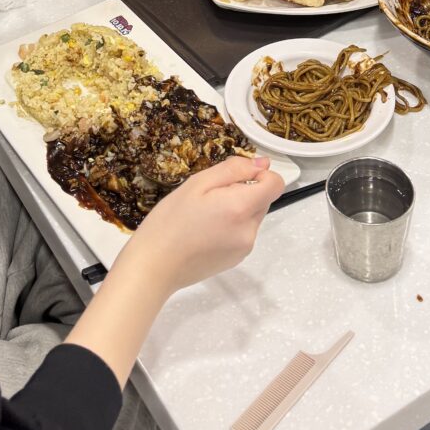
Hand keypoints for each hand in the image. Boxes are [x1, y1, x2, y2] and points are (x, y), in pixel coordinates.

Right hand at [122, 156, 282, 297]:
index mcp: (242, 208)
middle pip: (262, 199)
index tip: (235, 176)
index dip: (259, 173)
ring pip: (251, 216)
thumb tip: (261, 163)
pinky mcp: (236, 259)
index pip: (275, 183)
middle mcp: (250, 231)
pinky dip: (230, 226)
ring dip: (236, 209)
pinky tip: (204, 230)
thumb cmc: (170, 221)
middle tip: (208, 196)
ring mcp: (244, 248)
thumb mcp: (198, 183)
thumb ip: (234, 170)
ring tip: (203, 215)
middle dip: (242, 191)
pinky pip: (242, 233)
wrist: (154, 266)